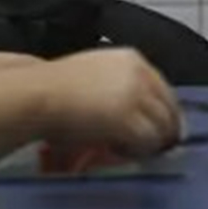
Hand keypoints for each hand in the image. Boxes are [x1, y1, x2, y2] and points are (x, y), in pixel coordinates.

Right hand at [36, 48, 182, 157]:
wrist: (37, 94)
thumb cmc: (53, 86)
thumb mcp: (93, 75)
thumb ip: (119, 87)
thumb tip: (135, 114)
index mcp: (131, 59)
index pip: (164, 89)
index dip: (161, 112)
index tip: (157, 127)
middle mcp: (140, 74)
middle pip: (170, 110)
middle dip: (162, 129)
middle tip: (149, 145)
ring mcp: (138, 97)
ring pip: (163, 128)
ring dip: (148, 141)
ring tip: (125, 147)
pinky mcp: (132, 120)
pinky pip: (148, 142)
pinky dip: (136, 150)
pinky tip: (116, 148)